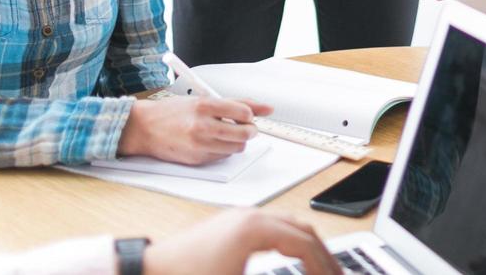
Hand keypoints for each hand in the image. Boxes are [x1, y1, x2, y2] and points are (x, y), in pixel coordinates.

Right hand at [117, 95, 270, 164]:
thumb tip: (266, 108)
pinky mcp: (196, 160)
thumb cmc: (172, 112)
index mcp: (204, 106)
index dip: (250, 115)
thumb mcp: (202, 99)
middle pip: (244, 134)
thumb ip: (235, 103)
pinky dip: (222, 150)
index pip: (243, 112)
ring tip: (224, 134)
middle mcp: (202, 126)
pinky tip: (211, 142)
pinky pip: (222, 157)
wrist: (144, 128)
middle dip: (249, 130)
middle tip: (244, 127)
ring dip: (237, 141)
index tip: (246, 115)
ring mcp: (199, 145)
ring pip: (236, 148)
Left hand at [142, 208, 339, 274]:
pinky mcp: (230, 225)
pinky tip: (292, 257)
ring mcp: (240, 217)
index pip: (306, 244)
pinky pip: (273, 226)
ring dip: (308, 245)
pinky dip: (291, 240)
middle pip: (303, 228)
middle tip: (337, 273)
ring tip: (321, 267)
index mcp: (256, 229)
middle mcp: (251, 216)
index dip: (325, 266)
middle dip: (324, 253)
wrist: (148, 271)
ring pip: (288, 224)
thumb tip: (306, 274)